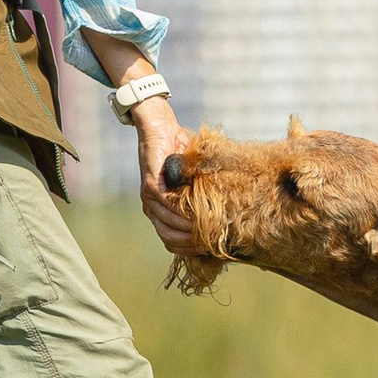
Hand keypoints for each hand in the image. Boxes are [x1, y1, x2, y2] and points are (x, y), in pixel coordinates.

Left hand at [132, 98, 200, 253]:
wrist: (160, 127)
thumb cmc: (179, 151)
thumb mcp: (194, 177)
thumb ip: (203, 194)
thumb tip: (228, 213)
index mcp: (160, 210)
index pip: (172, 240)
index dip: (190, 249)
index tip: (210, 250)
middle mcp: (152, 208)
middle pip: (169, 238)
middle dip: (192, 244)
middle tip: (212, 243)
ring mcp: (149, 199)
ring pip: (169, 225)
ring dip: (189, 231)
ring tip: (209, 231)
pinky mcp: (151, 186)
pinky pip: (168, 207)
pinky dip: (183, 213)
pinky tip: (198, 215)